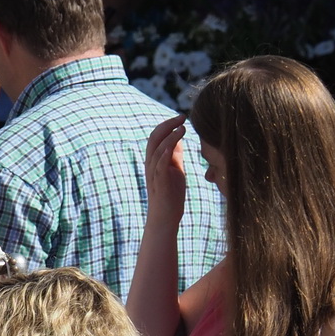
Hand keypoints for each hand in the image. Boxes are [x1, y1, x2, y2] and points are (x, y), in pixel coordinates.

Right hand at [143, 115, 188, 230]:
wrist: (165, 219)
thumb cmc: (171, 195)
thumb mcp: (175, 170)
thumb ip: (175, 155)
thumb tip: (179, 138)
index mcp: (154, 161)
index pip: (157, 137)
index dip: (168, 125)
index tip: (183, 118)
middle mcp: (150, 164)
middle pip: (154, 138)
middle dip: (168, 125)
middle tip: (183, 116)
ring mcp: (153, 173)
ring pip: (156, 148)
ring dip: (170, 135)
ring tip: (183, 126)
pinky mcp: (159, 182)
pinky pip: (159, 163)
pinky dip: (166, 150)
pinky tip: (176, 141)